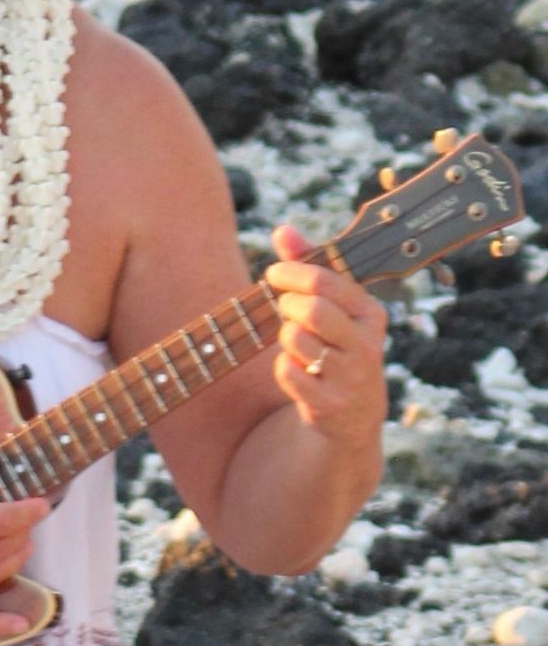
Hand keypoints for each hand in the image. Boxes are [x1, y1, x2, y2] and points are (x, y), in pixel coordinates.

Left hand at [263, 223, 389, 443]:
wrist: (354, 414)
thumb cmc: (337, 345)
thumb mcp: (335, 307)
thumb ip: (308, 266)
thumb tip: (283, 231)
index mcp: (371, 313)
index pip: (324, 281)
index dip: (290, 273)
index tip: (273, 274)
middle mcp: (366, 343)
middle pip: (310, 309)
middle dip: (287, 305)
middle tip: (285, 308)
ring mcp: (349, 376)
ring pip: (294, 339)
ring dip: (285, 337)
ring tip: (297, 342)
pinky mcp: (328, 403)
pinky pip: (286, 372)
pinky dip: (282, 367)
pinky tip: (298, 370)